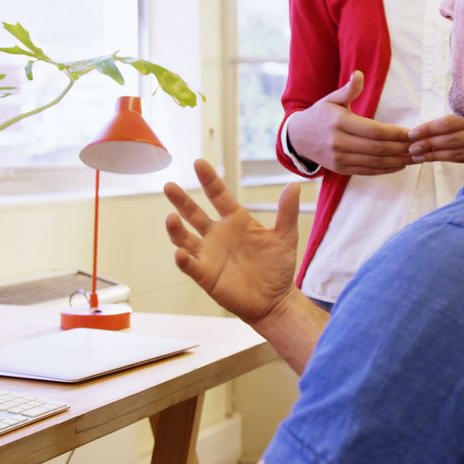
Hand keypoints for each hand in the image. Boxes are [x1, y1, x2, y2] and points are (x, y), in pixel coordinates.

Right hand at [164, 160, 300, 324]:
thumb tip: (294, 185)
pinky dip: (184, 259)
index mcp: (236, 221)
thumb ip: (287, 212)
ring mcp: (209, 254)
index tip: (199, 163)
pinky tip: (180, 252)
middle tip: (169, 186)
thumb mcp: (285, 237)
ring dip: (176, 229)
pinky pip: (190, 265)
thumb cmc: (279, 267)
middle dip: (181, 200)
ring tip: (171, 218)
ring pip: (185, 238)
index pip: (219, 196)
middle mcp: (218, 235)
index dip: (209, 180)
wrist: (276, 300)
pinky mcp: (206, 275)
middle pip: (194, 214)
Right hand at [286, 71, 412, 175]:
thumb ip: (348, 90)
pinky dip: (385, 169)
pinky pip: (367, 171)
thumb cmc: (320, 115)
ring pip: (374, 162)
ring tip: (414, 156)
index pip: (373, 131)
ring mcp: (339, 158)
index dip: (395, 133)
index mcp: (339, 122)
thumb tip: (359, 74)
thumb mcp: (331, 99)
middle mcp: (338, 142)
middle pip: (377, 148)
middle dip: (400, 148)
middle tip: (418, 146)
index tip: (411, 133)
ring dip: (397, 160)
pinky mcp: (341, 169)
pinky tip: (399, 164)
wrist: (298, 138)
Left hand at [407, 116, 463, 163]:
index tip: (412, 133)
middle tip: (411, 149)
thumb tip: (446, 109)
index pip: (453, 122)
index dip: (431, 129)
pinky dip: (456, 159)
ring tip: (418, 156)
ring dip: (439, 156)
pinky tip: (440, 158)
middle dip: (430, 145)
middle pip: (456, 140)